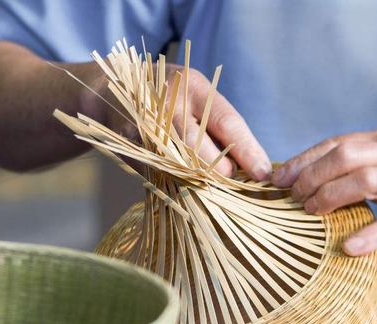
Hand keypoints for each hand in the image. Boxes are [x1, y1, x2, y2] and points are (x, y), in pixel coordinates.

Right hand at [100, 65, 271, 179]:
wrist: (113, 89)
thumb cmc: (168, 101)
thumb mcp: (195, 101)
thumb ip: (216, 129)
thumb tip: (246, 167)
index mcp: (195, 86)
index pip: (228, 121)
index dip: (247, 149)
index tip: (263, 172)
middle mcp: (170, 100)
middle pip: (199, 144)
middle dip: (217, 169)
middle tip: (227, 180)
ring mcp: (145, 119)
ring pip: (176, 160)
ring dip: (193, 178)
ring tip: (205, 184)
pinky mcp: (128, 139)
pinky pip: (155, 167)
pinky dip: (170, 179)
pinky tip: (177, 181)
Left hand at [272, 124, 376, 255]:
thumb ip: (367, 159)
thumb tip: (321, 174)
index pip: (337, 142)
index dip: (304, 159)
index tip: (280, 177)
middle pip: (344, 154)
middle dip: (311, 175)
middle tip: (293, 196)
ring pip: (362, 180)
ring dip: (330, 196)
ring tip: (312, 212)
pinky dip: (367, 235)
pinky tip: (347, 247)